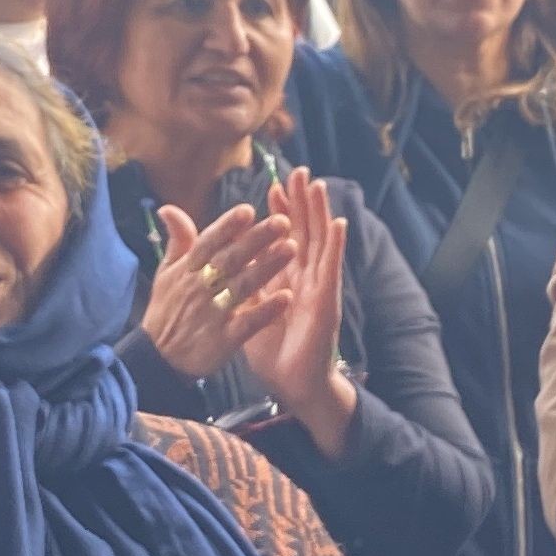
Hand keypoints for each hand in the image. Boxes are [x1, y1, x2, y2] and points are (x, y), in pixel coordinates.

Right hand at [142, 201, 294, 382]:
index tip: (248, 210)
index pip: (208, 242)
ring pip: (242, 286)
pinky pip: (247, 323)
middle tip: (283, 222)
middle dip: (256, 239)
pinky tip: (285, 298)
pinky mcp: (223, 340)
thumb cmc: (165, 312)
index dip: (227, 226)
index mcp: (187, 271)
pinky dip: (265, 311)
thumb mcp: (165, 274)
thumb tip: (169, 208)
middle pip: (230, 259)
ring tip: (291, 249)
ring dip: (267, 268)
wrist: (157, 359)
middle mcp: (200, 289)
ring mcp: (212, 315)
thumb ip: (177, 241)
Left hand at [239, 171, 357, 456]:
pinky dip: (335, 245)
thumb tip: (217, 264)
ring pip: (319, 242)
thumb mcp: (246, 310)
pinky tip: (338, 223)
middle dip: (301, 203)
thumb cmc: (271, 350)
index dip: (279, 213)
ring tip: (318, 185)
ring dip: (320, 213)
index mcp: (284, 279)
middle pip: (304, 232)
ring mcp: (318, 287)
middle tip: (299, 172)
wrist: (291, 382)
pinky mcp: (327, 300)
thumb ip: (234, 284)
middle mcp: (304, 278)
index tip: (272, 187)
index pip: (282, 238)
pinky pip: (331, 268)